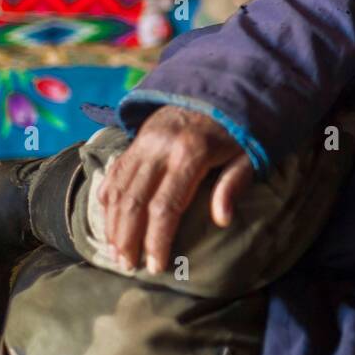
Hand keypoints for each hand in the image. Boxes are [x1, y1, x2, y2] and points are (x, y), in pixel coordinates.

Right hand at [98, 105, 251, 274]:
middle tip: (127, 266)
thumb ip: (234, 184)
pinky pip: (114, 172)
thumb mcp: (246, 154)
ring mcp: (142, 142)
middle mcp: (159, 148)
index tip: (155, 266)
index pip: (165, 206)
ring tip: (115, 252)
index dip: (157, 240)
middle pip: (134, 201)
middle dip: (128, 238)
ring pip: (118, 189)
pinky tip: (108, 222)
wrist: (214, 88)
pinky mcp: (134, 140)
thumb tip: (222, 220)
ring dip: (113, 224)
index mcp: (190, 154)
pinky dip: (107, 198)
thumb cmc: (235, 129)